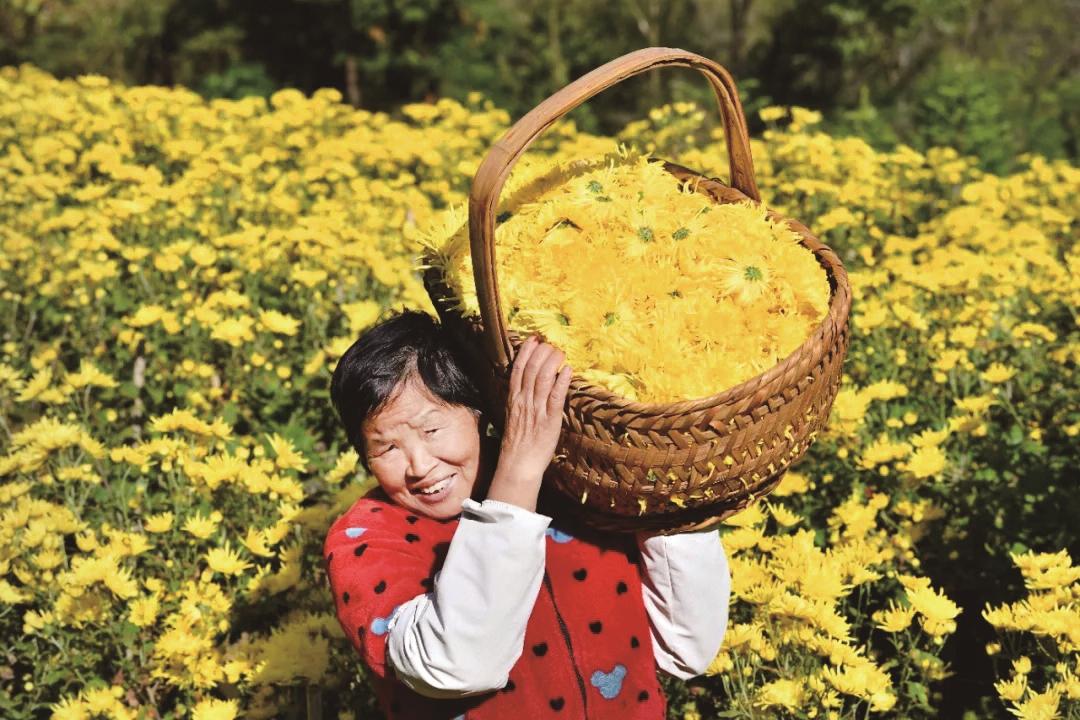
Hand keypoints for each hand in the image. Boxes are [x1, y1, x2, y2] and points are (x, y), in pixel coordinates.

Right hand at [486, 335, 571, 510]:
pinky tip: (568, 370)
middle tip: (552, 344)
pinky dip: (562, 381)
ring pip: (543, 377)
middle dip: (543, 351)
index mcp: (514, 398)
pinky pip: (556, 396)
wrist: (518, 464)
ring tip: (561, 352)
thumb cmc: (518, 442)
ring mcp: (537, 409)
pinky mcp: (550, 419)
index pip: (518, 368)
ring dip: (553, 361)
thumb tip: (531, 384)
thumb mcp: (515, 415)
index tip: (535, 338)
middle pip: (532, 367)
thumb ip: (521, 399)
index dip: (527, 350)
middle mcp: (524, 400)